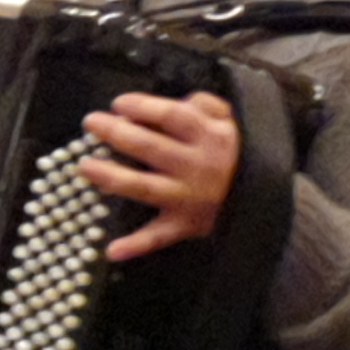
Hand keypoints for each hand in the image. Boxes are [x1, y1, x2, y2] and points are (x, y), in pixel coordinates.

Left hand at [79, 90, 239, 260]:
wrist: (264, 199)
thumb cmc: (236, 152)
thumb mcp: (229, 120)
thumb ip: (204, 104)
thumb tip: (177, 100)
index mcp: (208, 136)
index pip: (170, 116)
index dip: (142, 107)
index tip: (118, 103)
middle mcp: (196, 166)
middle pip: (150, 148)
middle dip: (116, 133)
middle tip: (90, 122)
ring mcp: (188, 198)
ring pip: (145, 188)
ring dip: (113, 178)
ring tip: (85, 166)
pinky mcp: (185, 224)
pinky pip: (158, 237)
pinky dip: (135, 245)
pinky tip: (111, 249)